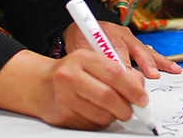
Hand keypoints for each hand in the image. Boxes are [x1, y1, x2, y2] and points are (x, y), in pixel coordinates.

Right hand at [0, 48, 148, 129]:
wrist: (39, 84)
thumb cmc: (72, 72)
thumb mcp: (93, 63)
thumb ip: (118, 71)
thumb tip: (140, 88)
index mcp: (82, 58)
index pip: (114, 73)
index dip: (133, 88)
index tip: (143, 99)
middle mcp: (70, 76)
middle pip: (107, 96)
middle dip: (125, 107)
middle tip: (132, 111)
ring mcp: (64, 97)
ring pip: (101, 114)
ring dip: (113, 116)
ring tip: (113, 111)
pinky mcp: (62, 116)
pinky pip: (91, 125)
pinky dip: (100, 123)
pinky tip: (97, 113)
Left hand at [64, 20, 182, 79]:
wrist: (83, 28)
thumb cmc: (80, 41)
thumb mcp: (79, 49)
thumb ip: (90, 60)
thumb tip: (99, 76)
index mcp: (105, 33)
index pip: (116, 51)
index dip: (122, 66)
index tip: (127, 78)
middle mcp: (120, 33)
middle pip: (134, 50)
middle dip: (144, 64)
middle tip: (151, 76)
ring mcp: (130, 38)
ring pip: (145, 50)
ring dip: (158, 62)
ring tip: (171, 70)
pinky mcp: (136, 43)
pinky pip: (150, 52)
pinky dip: (161, 61)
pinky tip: (173, 68)